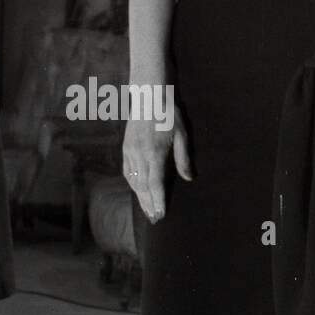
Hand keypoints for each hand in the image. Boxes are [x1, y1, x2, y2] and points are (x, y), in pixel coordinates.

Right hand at [123, 102, 192, 222]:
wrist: (150, 95)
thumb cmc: (170, 113)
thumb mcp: (182, 134)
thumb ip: (184, 158)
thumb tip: (188, 178)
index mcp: (155, 152)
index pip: (155, 184)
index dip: (158, 201)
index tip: (161, 214)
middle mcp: (140, 154)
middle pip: (142, 187)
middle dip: (148, 204)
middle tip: (154, 219)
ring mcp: (130, 151)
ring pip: (133, 180)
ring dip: (140, 196)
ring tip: (147, 209)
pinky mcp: (126, 147)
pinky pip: (127, 170)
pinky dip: (132, 183)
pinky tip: (137, 189)